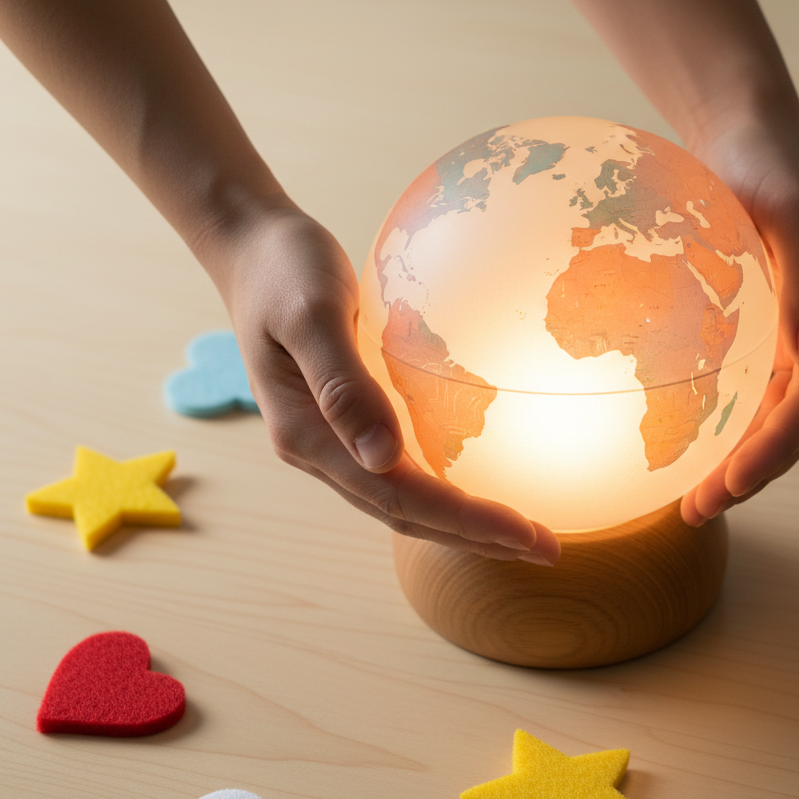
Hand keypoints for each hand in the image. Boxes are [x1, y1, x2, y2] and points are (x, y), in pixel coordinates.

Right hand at [207, 206, 561, 563]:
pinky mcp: (346, 420)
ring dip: (462, 522)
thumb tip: (383, 458)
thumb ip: (343, 385)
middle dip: (475, 537)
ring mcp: (331, 439)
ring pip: (402, 500)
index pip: (397, 498)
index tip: (525, 535)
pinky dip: (443, 489)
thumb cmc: (284, 269)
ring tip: (521, 534)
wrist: (251, 248)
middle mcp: (320, 450)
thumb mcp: (312, 314)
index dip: (464, 522)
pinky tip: (478, 486)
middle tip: (546, 550)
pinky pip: (400, 470)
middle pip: (404, 515)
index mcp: (308, 435)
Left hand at [680, 115, 798, 524]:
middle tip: (698, 509)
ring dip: (742, 456)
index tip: (730, 484)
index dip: (777, 448)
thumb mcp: (792, 209)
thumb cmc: (769, 162)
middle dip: (755, 469)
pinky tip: (694, 443)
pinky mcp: (770, 324)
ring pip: (779, 411)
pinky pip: (756, 386)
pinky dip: (731, 421)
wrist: (748, 132)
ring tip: (694, 496)